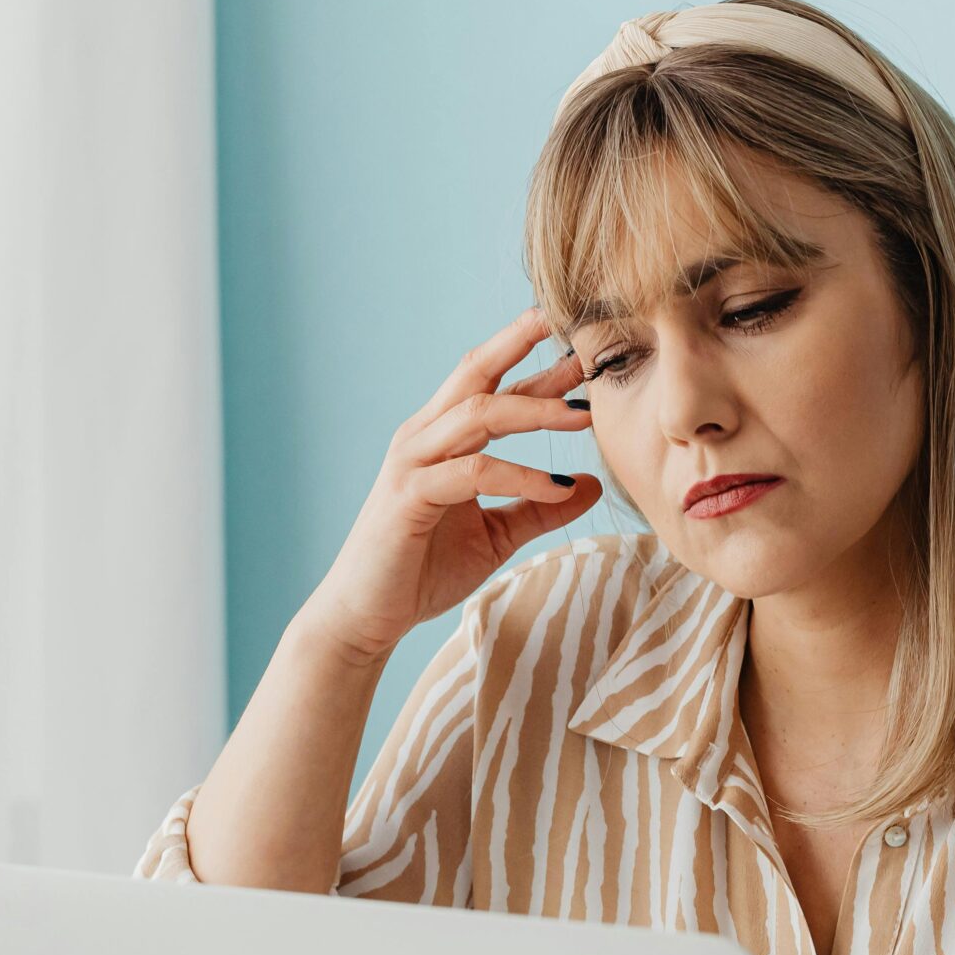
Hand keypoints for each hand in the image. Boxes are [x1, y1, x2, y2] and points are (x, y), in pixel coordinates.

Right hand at [302, 307, 601, 664]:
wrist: (366, 616)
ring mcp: (413, 462)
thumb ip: (537, 507)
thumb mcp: (495, 535)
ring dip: (535, 411)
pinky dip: (520, 476)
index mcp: (442, 438)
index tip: (585, 350)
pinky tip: (558, 489)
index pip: (493, 385)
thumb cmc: (422, 571)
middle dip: (524, 346)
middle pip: (476, 373)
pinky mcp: (410, 495)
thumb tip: (588, 483)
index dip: (538, 365)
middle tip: (578, 338)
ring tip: (584, 417)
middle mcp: (424, 437)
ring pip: (479, 414)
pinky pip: (474, 472)